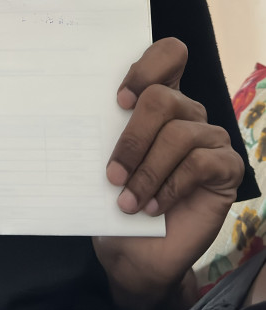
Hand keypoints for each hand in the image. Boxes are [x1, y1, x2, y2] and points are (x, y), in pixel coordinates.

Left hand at [93, 38, 243, 309]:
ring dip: (146, 170)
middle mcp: (187, 113)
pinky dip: (169, 186)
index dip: (146, 67)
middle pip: (163, 98)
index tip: (118, 100)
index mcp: (158, 101)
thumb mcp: (102, 164)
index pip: (168, 54)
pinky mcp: (225, 168)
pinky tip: (152, 207)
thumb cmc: (113, 205)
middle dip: (132, 137)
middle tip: (111, 173)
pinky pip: (199, 163)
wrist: (133, 255)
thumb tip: (83, 109)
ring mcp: (210, 139)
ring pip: (178, 134)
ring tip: (127, 200)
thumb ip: (106, 133)